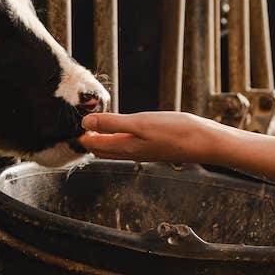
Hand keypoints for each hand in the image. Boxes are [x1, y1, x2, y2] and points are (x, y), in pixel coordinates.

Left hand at [78, 111, 218, 165]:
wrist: (205, 142)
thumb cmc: (175, 132)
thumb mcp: (141, 123)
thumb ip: (112, 124)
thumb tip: (85, 123)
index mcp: (125, 148)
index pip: (93, 145)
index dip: (80, 135)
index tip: (70, 122)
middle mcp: (131, 152)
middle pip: (101, 149)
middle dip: (88, 139)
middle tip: (77, 124)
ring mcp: (143, 151)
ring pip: (115, 148)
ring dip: (102, 137)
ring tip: (94, 124)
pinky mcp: (153, 146)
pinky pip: (128, 144)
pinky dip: (118, 136)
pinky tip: (122, 127)